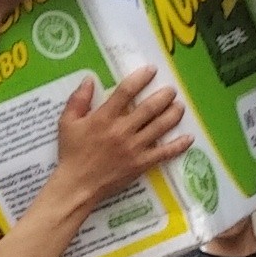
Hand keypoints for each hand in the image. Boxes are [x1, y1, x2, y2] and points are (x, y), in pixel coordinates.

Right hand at [53, 65, 192, 201]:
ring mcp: (134, 148)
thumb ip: (79, 100)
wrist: (77, 185)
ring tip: (180, 106)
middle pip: (149, 108)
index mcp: (104, 118)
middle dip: (163, 96)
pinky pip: (164, 153)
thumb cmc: (72, 153)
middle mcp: (122, 130)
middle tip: (172, 90)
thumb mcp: (67, 123)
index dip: (140, 79)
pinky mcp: (141, 164)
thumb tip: (90, 78)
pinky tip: (189, 138)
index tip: (151, 71)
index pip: (125, 92)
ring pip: (160, 127)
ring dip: (173, 115)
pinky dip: (178, 146)